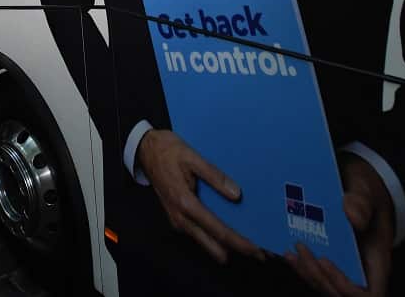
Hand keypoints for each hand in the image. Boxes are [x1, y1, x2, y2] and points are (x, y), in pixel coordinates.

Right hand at [135, 129, 262, 263]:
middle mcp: (180, 218)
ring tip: (247, 243)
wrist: (145, 150)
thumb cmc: (168, 151)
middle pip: (212, 244)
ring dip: (224, 245)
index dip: (238, 242)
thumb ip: (214, 176)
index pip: (217, 230)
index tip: (256, 250)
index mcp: (185, 203)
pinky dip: (214, 236)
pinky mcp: (177, 217)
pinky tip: (228, 231)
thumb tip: (236, 194)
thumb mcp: (193, 157)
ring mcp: (177, 220)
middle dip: (235, 250)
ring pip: (205, 240)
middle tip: (258, 254)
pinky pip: (199, 232)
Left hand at [284, 155, 393, 294]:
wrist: (356, 187)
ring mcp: (344, 268)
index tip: (326, 261)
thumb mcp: (365, 188)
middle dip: (318, 275)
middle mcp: (361, 269)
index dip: (346, 286)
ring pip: (325, 285)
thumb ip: (361, 202)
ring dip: (306, 272)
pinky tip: (287, 252)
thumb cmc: (365, 192)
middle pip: (340, 293)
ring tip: (291, 251)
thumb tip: (351, 215)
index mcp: (377, 259)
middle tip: (301, 250)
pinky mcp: (328, 262)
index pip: (370, 293)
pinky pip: (316, 274)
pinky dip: (301, 267)